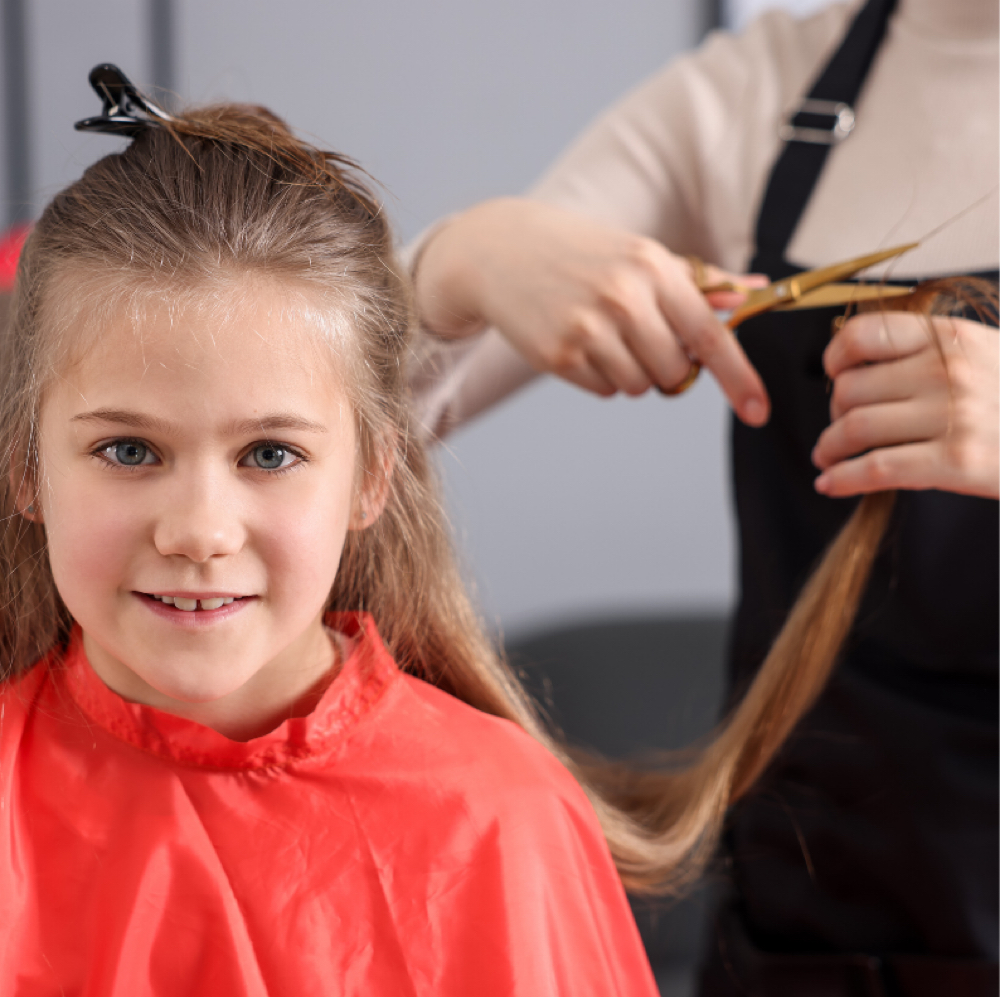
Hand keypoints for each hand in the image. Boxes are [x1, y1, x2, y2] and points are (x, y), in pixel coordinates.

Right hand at [414, 198, 770, 425]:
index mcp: (654, 267)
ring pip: (639, 386)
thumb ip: (702, 280)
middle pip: (674, 372)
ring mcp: (589, 328)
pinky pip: (604, 391)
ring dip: (630, 372)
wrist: (503, 249)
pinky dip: (599, 376)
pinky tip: (578, 341)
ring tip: (604, 334)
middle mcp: (624, 297)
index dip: (739, 378)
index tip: (759, 411)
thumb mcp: (642, 254)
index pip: (709, 335)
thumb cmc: (583, 252)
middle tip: (640, 338)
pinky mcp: (559, 354)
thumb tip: (758, 290)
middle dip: (666, 366)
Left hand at [813, 311, 998, 498]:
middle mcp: (947, 372)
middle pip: (851, 388)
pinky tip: (830, 483)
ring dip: (829, 447)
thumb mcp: (983, 353)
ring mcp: (952, 417)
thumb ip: (929, 352)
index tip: (831, 373)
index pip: (865, 335)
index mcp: (950, 338)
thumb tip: (859, 363)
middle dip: (833, 412)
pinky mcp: (956, 462)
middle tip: (838, 427)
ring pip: (856, 428)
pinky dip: (842, 478)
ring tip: (826, 457)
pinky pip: (876, 468)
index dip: (835, 356)